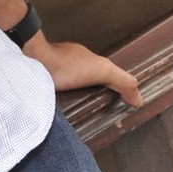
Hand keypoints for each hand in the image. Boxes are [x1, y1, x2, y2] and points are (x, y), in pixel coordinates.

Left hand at [23, 30, 141, 106]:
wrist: (33, 63)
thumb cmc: (67, 65)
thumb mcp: (102, 71)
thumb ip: (122, 81)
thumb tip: (139, 99)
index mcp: (82, 57)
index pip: (100, 71)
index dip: (108, 84)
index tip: (114, 101)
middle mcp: (66, 61)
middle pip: (83, 78)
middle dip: (90, 92)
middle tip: (97, 111)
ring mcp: (51, 70)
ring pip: (66, 85)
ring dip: (73, 96)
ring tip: (79, 114)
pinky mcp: (39, 81)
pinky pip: (52, 91)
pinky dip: (58, 99)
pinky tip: (60, 111)